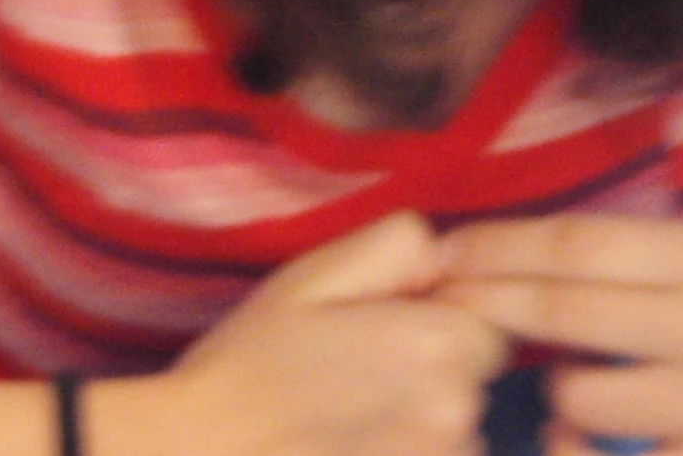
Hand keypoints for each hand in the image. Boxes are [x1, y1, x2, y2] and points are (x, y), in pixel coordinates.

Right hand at [167, 211, 512, 455]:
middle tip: (352, 383)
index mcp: (436, 345)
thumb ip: (396, 247)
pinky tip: (348, 452)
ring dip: (417, 431)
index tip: (385, 338)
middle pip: (473, 386)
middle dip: (429, 379)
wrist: (195, 454)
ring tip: (345, 428)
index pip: (486, 328)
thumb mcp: (313, 276)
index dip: (438, 326)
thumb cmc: (249, 366)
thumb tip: (445, 257)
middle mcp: (454, 414)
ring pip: (455, 438)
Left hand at [437, 216, 682, 455]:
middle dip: (485, 304)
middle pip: (565, 310)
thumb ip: (624, 252)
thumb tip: (503, 248)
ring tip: (554, 376)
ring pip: (582, 398)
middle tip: (437, 304)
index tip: (443, 250)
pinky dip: (580, 451)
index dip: (497, 247)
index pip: (575, 246)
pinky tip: (574, 439)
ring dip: (545, 388)